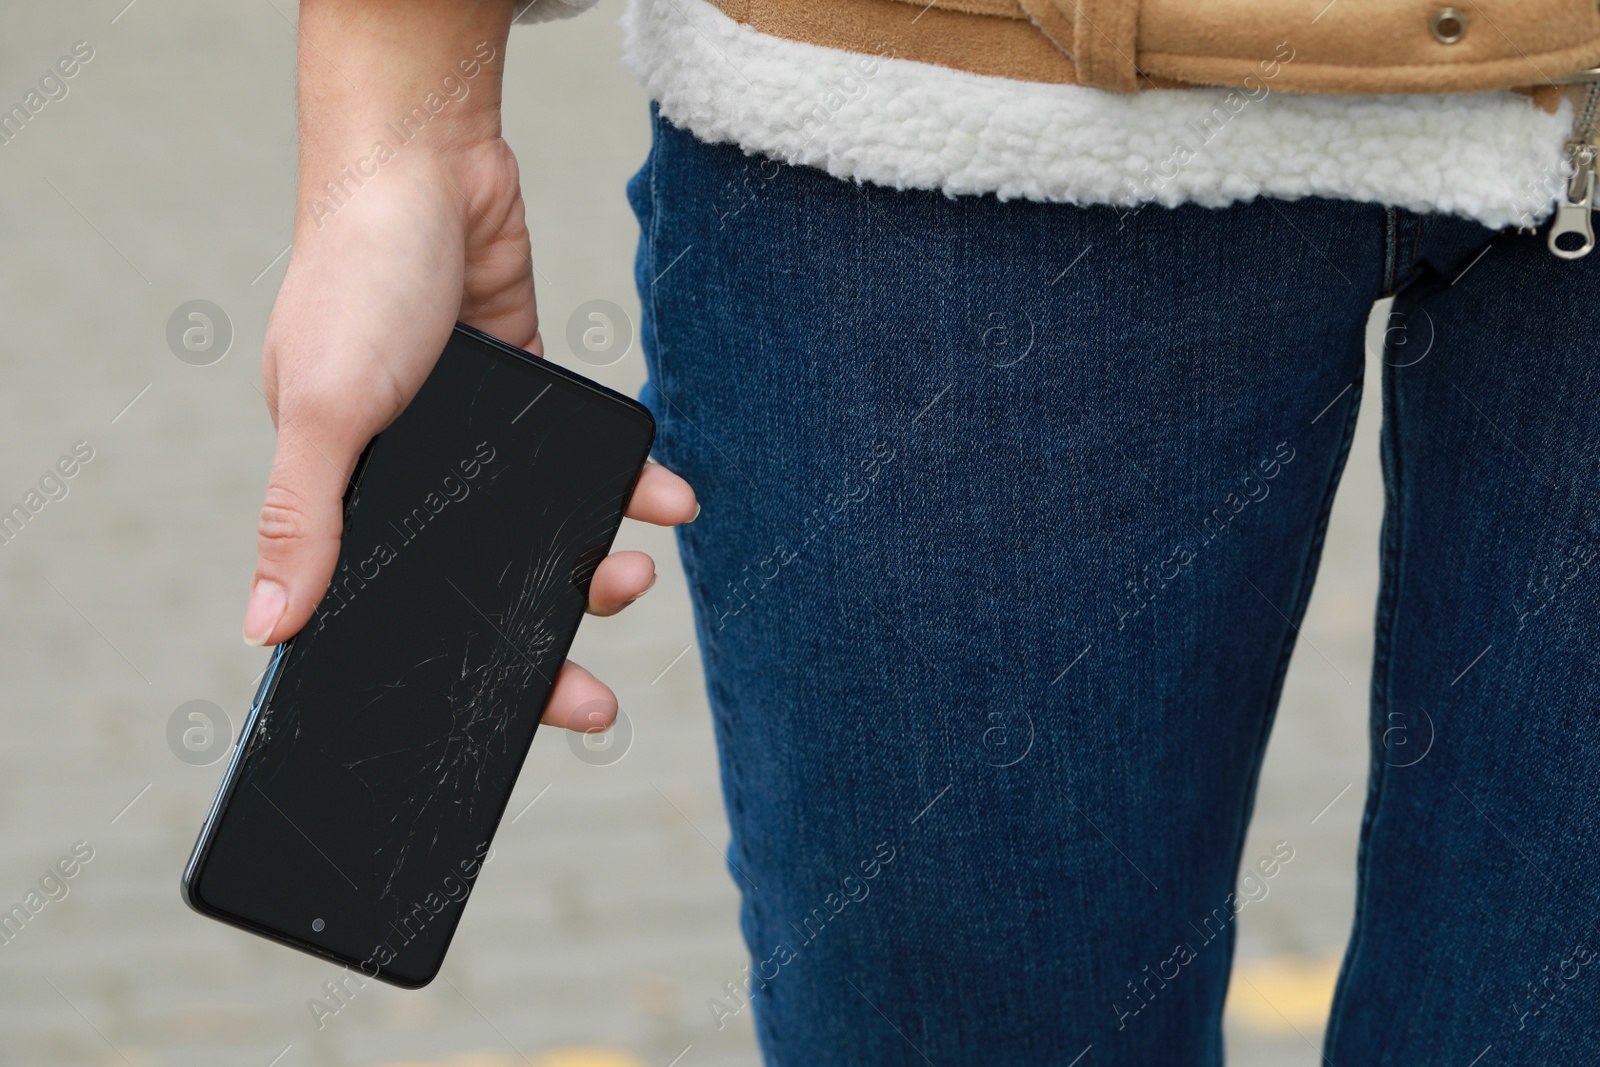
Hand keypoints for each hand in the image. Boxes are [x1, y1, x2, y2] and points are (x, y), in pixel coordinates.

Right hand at [244, 0, 695, 731]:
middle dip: (542, 647)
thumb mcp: (323, 406)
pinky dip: (630, 482)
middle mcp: (414, 478)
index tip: (505, 728)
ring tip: (636, 573)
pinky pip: (587, 459)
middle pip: (486, 590)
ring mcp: (478, 439)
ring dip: (594, 565)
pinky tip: (668, 500)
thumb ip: (305, 516)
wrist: (428, 164)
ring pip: (546, 531)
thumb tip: (269, 627)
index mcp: (347, 496)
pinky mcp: (530, 394)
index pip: (401, 613)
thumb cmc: (355, 279)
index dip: (451, 675)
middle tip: (597, 707)